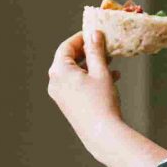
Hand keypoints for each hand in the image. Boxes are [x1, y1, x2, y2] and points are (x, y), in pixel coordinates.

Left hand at [47, 30, 123, 158]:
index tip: (95, 33)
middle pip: (69, 59)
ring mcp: (60, 95)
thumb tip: (94, 34)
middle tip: (104, 46)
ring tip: (110, 61)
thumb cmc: (101, 101)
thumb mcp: (101, 71)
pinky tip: (111, 78)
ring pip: (75, 72)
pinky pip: (76, 84)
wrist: (102, 133)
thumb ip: (96, 51)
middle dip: (88, 52)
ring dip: (91, 65)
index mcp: (60, 71)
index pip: (66, 46)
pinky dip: (90, 78)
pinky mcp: (67, 104)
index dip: (81, 38)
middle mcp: (55, 82)